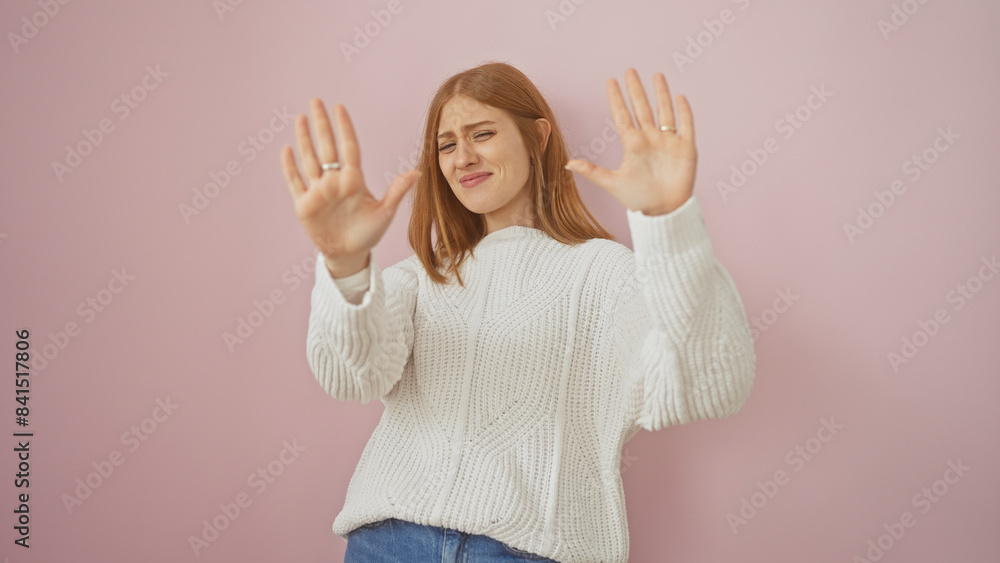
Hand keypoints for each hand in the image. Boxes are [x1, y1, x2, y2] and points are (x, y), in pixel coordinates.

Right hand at [280, 98, 419, 262]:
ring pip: (309, 159)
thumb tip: (416, 173)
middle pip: (326, 147)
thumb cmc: (368, 233)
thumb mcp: (385, 213)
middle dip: (321, 124)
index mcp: (353, 180)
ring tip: (301, 118)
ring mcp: (318, 191)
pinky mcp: (304, 204)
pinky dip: (290, 166)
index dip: (344, 127)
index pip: (348, 147)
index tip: (339, 107)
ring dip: (304, 139)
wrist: (349, 254)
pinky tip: (287, 150)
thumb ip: (397, 192)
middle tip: (316, 101)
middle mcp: (334, 181)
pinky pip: (295, 181)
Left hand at [564, 69, 696, 215]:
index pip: (623, 116)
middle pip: (642, 108)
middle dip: (636, 90)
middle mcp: (650, 139)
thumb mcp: (613, 184)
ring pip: (664, 111)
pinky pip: (686, 126)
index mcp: (633, 145)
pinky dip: (684, 112)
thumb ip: (592, 172)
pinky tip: (680, 97)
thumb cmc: (639, 200)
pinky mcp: (686, 149)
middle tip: (630, 70)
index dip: (617, 99)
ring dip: (661, 94)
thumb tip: (568, 164)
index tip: (610, 81)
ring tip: (656, 75)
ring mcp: (668, 143)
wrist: (664, 213)